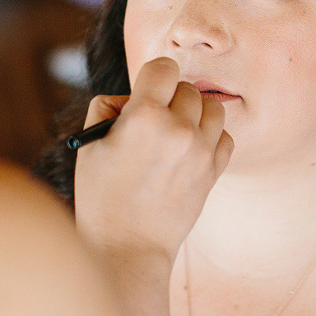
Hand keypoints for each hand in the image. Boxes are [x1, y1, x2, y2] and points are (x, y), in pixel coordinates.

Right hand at [73, 57, 233, 263]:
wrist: (128, 248)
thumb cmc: (102, 198)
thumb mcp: (90, 145)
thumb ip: (108, 107)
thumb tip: (134, 97)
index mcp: (145, 116)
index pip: (163, 67)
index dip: (152, 76)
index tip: (147, 91)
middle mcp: (179, 129)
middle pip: (187, 87)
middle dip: (170, 97)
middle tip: (154, 120)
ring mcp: (201, 151)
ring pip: (212, 107)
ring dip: (195, 113)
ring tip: (175, 132)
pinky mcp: (214, 171)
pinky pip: (225, 135)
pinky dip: (210, 137)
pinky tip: (190, 150)